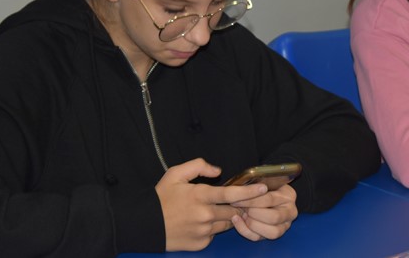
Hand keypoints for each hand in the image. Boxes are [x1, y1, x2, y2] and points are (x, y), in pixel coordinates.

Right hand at [155, 158, 269, 250]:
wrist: (145, 224)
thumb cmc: (161, 197)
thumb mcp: (176, 173)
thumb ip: (199, 166)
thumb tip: (218, 171)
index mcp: (200, 195)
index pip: (231, 194)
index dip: (250, 191)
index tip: (263, 188)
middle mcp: (204, 215)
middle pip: (234, 211)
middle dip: (241, 206)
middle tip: (242, 201)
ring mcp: (203, 231)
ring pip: (227, 224)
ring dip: (227, 217)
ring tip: (217, 209)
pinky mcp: (200, 244)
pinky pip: (215, 235)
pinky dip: (214, 229)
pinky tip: (203, 223)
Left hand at [229, 184, 297, 240]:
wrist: (267, 193)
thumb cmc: (263, 185)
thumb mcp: (265, 180)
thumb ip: (258, 182)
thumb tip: (245, 186)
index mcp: (289, 196)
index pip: (270, 199)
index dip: (252, 200)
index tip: (238, 197)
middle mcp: (290, 212)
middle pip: (273, 217)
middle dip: (253, 213)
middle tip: (240, 206)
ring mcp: (284, 226)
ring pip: (272, 232)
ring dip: (252, 224)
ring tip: (241, 214)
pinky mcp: (272, 234)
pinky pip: (259, 238)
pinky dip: (245, 231)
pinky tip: (237, 221)